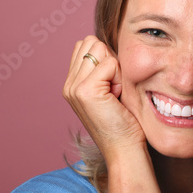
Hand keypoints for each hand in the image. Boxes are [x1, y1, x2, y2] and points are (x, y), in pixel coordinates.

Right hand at [62, 35, 145, 161]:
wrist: (124, 150)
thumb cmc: (124, 123)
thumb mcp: (110, 91)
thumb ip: (103, 69)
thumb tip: (109, 44)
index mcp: (72, 84)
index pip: (86, 45)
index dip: (107, 59)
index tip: (113, 86)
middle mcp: (68, 84)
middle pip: (91, 42)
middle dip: (110, 60)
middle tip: (115, 90)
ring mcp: (73, 87)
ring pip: (100, 49)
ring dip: (115, 69)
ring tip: (115, 93)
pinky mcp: (84, 90)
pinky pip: (109, 63)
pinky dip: (119, 77)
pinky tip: (117, 97)